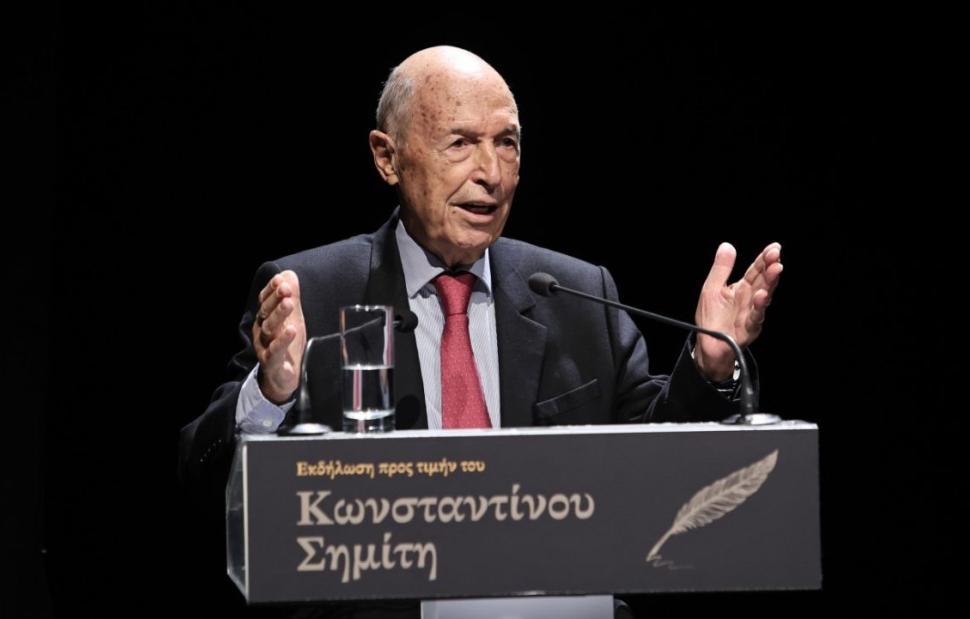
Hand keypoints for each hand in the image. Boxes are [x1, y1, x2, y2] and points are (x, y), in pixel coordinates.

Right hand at [252, 270, 305, 403]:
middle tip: (286, 289)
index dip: (271, 290)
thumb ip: (291, 297)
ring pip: (269, 329)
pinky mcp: (273, 363)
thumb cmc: (287, 345)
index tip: (280, 279)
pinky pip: (276, 351)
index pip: (265, 301)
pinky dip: (283, 341)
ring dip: (278, 315)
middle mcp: (262, 331)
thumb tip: (289, 274)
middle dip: (275, 299)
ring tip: (289, 303)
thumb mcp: (292, 318)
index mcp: (265, 319)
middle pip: (266, 313)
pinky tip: (291, 331)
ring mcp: (266, 347)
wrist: (282, 378)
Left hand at [693, 242, 782, 380]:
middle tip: (776, 256)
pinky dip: (759, 306)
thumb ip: (721, 269)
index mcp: (742, 288)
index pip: (755, 270)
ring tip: (776, 270)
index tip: (774, 247)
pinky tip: (761, 296)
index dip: (764, 259)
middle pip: (763, 280)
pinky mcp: (749, 328)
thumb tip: (727, 246)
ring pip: (764, 295)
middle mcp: (750, 299)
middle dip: (771, 267)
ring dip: (771, 283)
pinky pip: (755, 316)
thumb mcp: (711, 288)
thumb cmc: (711, 318)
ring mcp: (751, 313)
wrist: (708, 344)